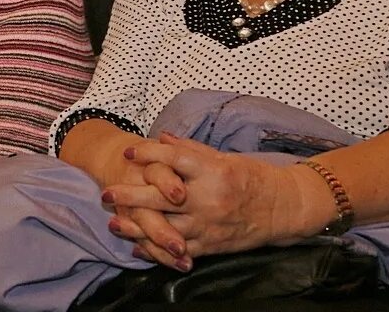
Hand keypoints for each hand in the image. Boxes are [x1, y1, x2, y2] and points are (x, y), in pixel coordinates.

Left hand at [105, 134, 305, 265]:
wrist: (282, 208)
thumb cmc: (252, 177)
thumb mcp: (223, 157)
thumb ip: (189, 149)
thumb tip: (160, 138)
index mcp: (213, 171)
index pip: (174, 159)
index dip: (149, 154)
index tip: (128, 152)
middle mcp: (209, 198)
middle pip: (162, 197)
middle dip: (130, 196)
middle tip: (106, 193)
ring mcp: (209, 225)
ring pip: (166, 228)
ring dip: (136, 227)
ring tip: (113, 223)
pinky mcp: (212, 245)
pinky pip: (179, 250)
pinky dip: (156, 250)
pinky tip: (137, 247)